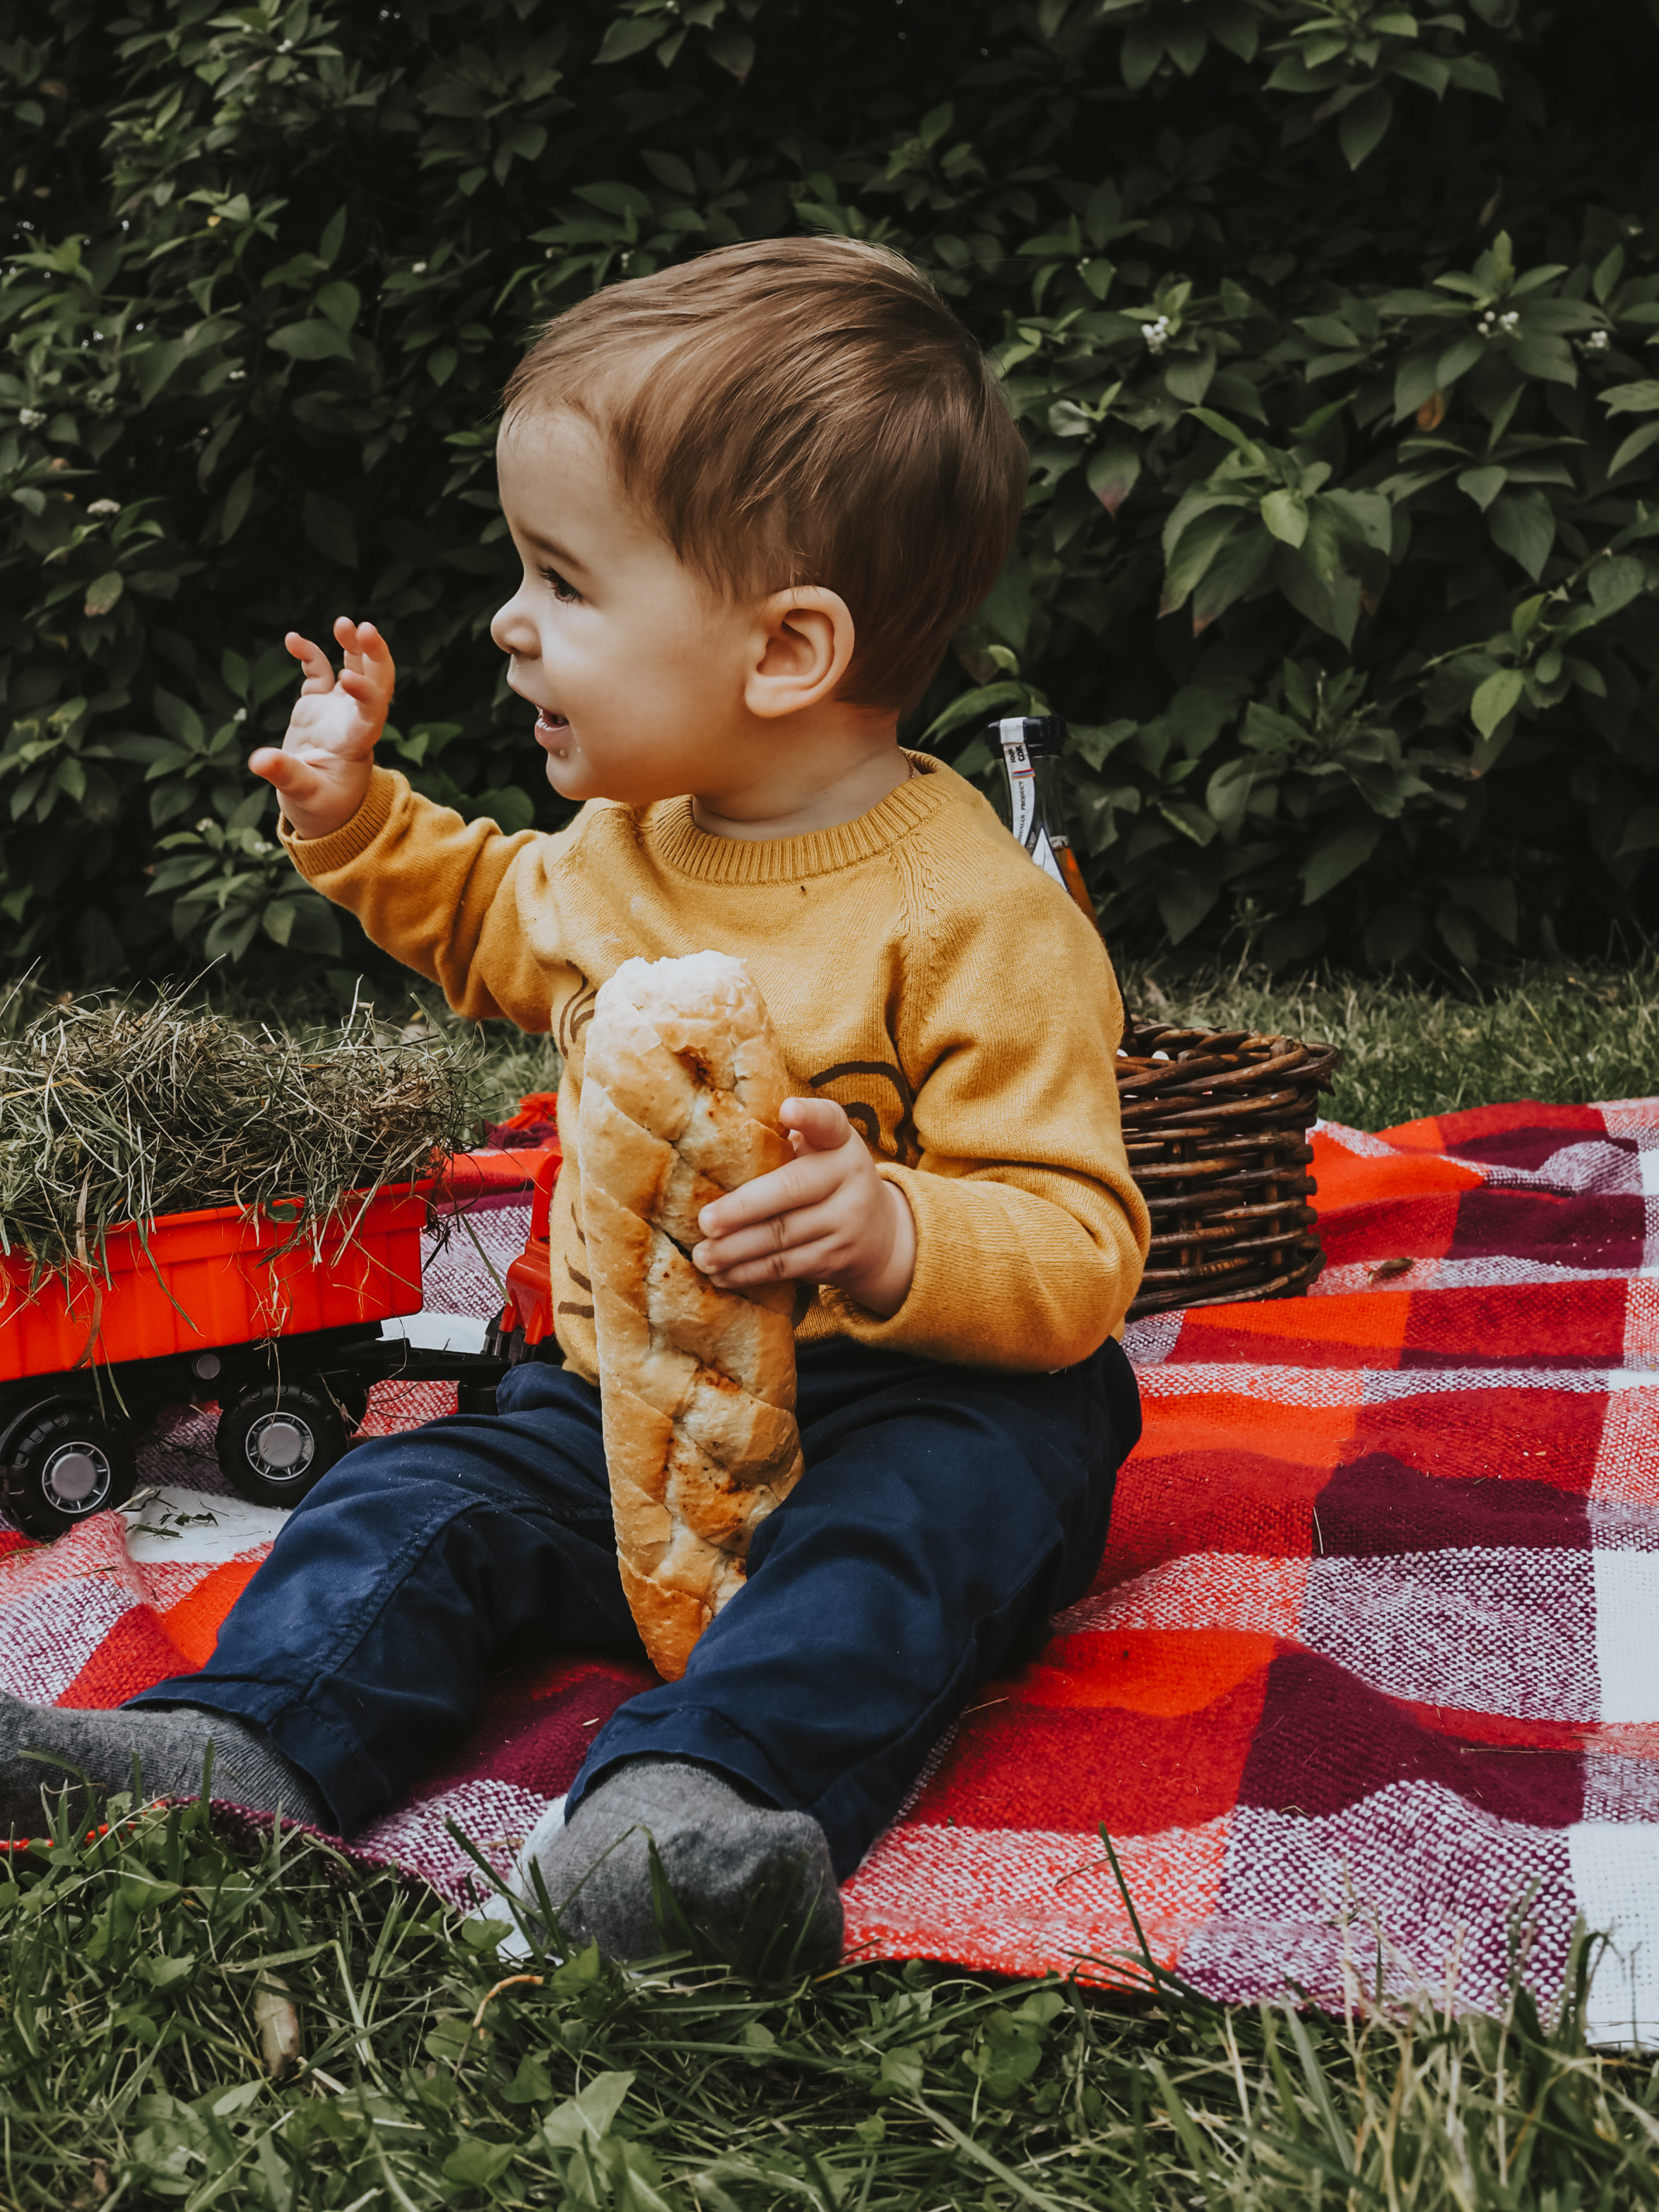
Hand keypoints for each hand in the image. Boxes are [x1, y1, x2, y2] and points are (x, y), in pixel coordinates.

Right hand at [249, 616, 393, 839]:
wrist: (319, 805)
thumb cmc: (320, 806)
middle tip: (365, 629)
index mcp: (357, 743)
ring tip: (344, 623)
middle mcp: (354, 720)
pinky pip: (319, 672)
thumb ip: (285, 775)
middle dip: (374, 655)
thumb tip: (259, 761)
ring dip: (352, 646)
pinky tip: (292, 639)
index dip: (366, 694)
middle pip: (376, 682)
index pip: (371, 713)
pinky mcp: (318, 704)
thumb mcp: (303, 796)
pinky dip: (309, 655)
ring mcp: (338, 709)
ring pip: (354, 669)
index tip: (348, 679)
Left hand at [692, 1097, 916, 1317]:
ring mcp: (845, 1222)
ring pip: (782, 1237)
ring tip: (702, 1255)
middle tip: (705, 1221)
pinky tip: (721, 1275)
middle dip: (744, 1208)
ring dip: (736, 1250)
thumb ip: (784, 1142)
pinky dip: (749, 1272)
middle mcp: (849, 1177)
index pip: (829, 1122)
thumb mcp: (822, 1151)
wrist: (882, 1236)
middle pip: (792, 1190)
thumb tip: (711, 1140)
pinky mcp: (835, 1259)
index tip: (788, 1109)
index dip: (809, 1116)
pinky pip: (785, 1266)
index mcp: (840, 1142)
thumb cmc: (828, 1181)